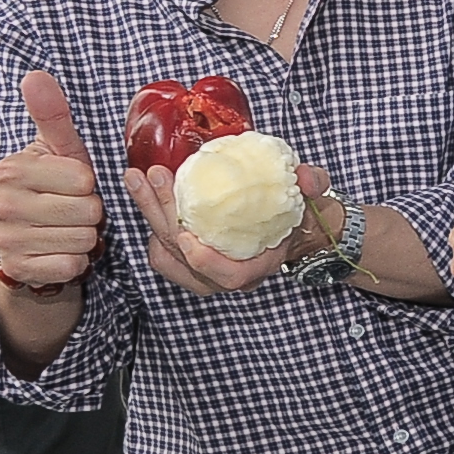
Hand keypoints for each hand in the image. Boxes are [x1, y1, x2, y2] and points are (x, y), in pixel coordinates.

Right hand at [0, 72, 104, 292]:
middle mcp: (1, 203)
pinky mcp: (17, 268)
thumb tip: (36, 76)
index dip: (89, 185)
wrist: (29, 240)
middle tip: (72, 210)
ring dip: (85, 238)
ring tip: (67, 229)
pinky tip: (60, 250)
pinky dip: (75, 261)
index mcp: (12, 170)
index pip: (83, 179)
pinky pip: (72, 265)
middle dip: (90, 213)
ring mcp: (6, 238)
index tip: (73, 186)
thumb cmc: (53, 189)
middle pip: (88, 211)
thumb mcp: (58, 151)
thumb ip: (52, 115)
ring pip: (83, 239)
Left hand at [126, 156, 330, 295]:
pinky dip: (149, 224)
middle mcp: (227, 274)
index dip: (207, 262)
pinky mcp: (186, 261)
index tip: (189, 236)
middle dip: (164, 213)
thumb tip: (304, 178)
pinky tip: (145, 195)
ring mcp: (203, 271)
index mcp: (259, 265)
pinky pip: (160, 253)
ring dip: (149, 214)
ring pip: (166, 253)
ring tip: (138, 179)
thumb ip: (314, 184)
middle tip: (156, 176)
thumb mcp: (314, 194)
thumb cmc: (298, 212)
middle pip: (185, 256)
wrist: (287, 224)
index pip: (230, 277)